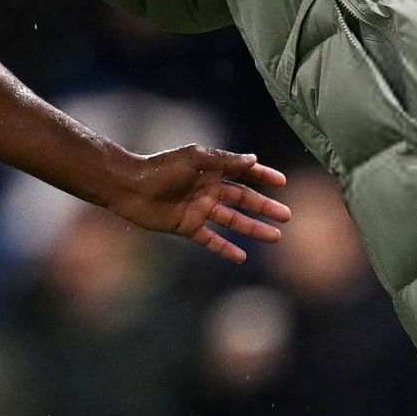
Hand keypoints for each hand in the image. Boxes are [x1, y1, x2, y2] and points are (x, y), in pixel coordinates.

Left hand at [111, 146, 290, 261]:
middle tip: (287, 216)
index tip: (282, 183)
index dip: (262, 176)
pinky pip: (211, 240)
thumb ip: (224, 161)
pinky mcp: (187, 227)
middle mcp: (208, 189)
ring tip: (275, 237)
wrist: (130, 187)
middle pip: (243, 200)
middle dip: (265, 207)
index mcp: (211, 169)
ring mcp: (199, 209)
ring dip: (253, 228)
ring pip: (232, 221)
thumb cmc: (161, 168)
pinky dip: (226, 248)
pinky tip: (242, 256)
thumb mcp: (195, 159)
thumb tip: (253, 159)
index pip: (243, 173)